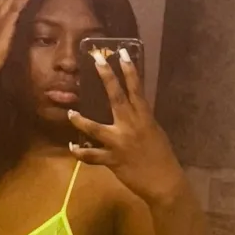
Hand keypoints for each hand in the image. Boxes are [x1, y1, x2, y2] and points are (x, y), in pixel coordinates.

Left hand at [68, 53, 185, 204]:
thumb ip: (141, 120)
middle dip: (106, 77)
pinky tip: (72, 147)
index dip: (130, 70)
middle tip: (97, 60)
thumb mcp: (155, 133)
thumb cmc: (162, 157)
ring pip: (95, 128)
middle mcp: (131, 126)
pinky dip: (80, 152)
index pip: (136, 89)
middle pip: (116, 97)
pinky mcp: (112, 160)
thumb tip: (132, 110)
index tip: (122, 53)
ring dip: (80, 120)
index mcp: (145, 118)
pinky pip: (91, 155)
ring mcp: (120, 143)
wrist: (164, 182)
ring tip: (71, 113)